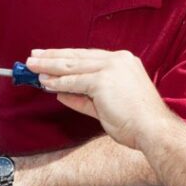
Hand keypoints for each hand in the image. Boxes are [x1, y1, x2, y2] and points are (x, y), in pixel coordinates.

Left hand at [27, 48, 174, 149]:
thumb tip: (60, 93)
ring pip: (73, 65)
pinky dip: (57, 82)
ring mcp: (111, 68)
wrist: (154, 129)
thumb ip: (84, 98)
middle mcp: (118, 60)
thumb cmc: (137, 122)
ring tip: (32, 67)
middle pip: (78, 56)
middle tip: (34, 56)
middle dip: (53, 56)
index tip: (50, 56)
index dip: (67, 56)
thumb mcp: (107, 106)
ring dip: (50, 66)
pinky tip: (44, 83)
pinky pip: (74, 81)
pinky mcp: (103, 80)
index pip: (88, 56)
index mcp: (124, 62)